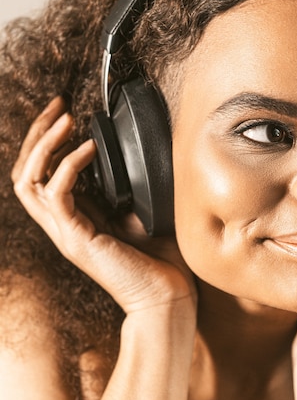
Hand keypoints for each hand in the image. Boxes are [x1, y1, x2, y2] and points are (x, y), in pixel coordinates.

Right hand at [12, 97, 195, 314]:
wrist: (167, 295)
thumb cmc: (159, 259)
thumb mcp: (140, 213)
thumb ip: (126, 190)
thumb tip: (133, 158)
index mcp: (75, 217)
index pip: (42, 173)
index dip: (48, 140)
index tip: (66, 111)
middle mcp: (63, 224)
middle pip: (26, 172)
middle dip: (38, 134)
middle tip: (59, 105)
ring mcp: (65, 233)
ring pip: (29, 181)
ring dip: (44, 145)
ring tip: (66, 119)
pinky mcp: (77, 239)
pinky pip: (57, 195)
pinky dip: (69, 166)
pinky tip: (89, 147)